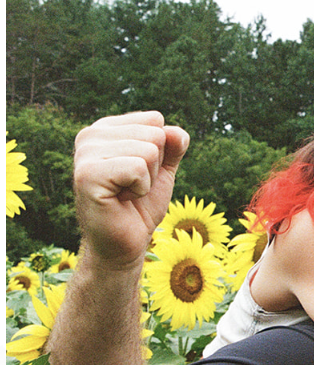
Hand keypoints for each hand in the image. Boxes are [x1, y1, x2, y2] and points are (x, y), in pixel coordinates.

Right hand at [73, 111, 189, 266]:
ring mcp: (85, 154)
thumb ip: (173, 146)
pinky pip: (138, 168)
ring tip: (126, 194)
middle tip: (132, 188)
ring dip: (147, 180)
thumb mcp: (162, 171)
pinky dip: (140, 189)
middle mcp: (90, 135)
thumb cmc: (141, 207)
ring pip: (149, 151)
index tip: (139, 174)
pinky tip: (121, 200)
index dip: (160, 153)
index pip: (155, 120)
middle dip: (154, 168)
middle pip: (154, 135)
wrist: (126, 244)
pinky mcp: (88, 174)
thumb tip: (178, 132)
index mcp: (105, 129)